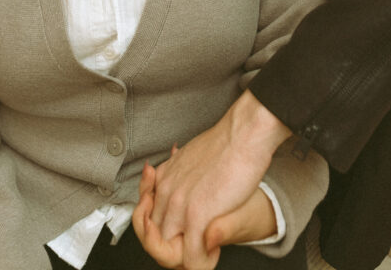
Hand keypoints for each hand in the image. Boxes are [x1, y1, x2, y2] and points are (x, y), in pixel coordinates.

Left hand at [139, 92, 289, 266]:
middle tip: (192, 243)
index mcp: (163, 179)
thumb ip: (174, 171)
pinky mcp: (197, 215)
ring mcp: (179, 206)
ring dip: (185, 257)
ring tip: (203, 250)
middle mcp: (166, 193)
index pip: (147, 216)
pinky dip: (201, 262)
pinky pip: (191, 257)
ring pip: (167, 251)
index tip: (179, 228)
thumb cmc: (225, 146)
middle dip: (171, 246)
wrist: (242, 135)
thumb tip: (157, 166)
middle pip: (153, 237)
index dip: (160, 228)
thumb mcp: (190, 158)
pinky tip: (213, 252)